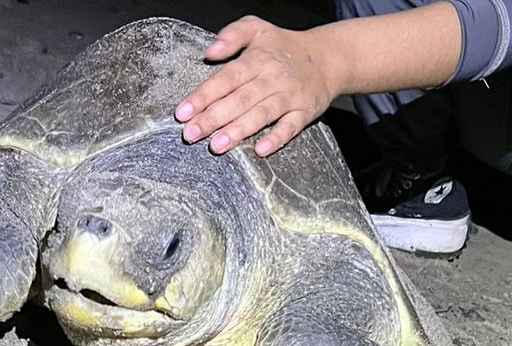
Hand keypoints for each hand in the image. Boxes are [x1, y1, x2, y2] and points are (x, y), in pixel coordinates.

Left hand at [174, 16, 338, 156]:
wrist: (328, 58)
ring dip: (238, 130)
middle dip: (213, 118)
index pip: (225, 78)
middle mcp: (272, 78)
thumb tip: (210, 51)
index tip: (183, 112)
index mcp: (257, 59)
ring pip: (261, 114)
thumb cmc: (285, 47)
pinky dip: (277, 138)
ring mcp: (288, 96)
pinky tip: (261, 150)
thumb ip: (232, 35)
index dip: (203, 95)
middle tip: (191, 134)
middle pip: (239, 99)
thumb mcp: (258, 29)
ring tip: (217, 145)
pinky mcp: (304, 112)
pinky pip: (290, 127)